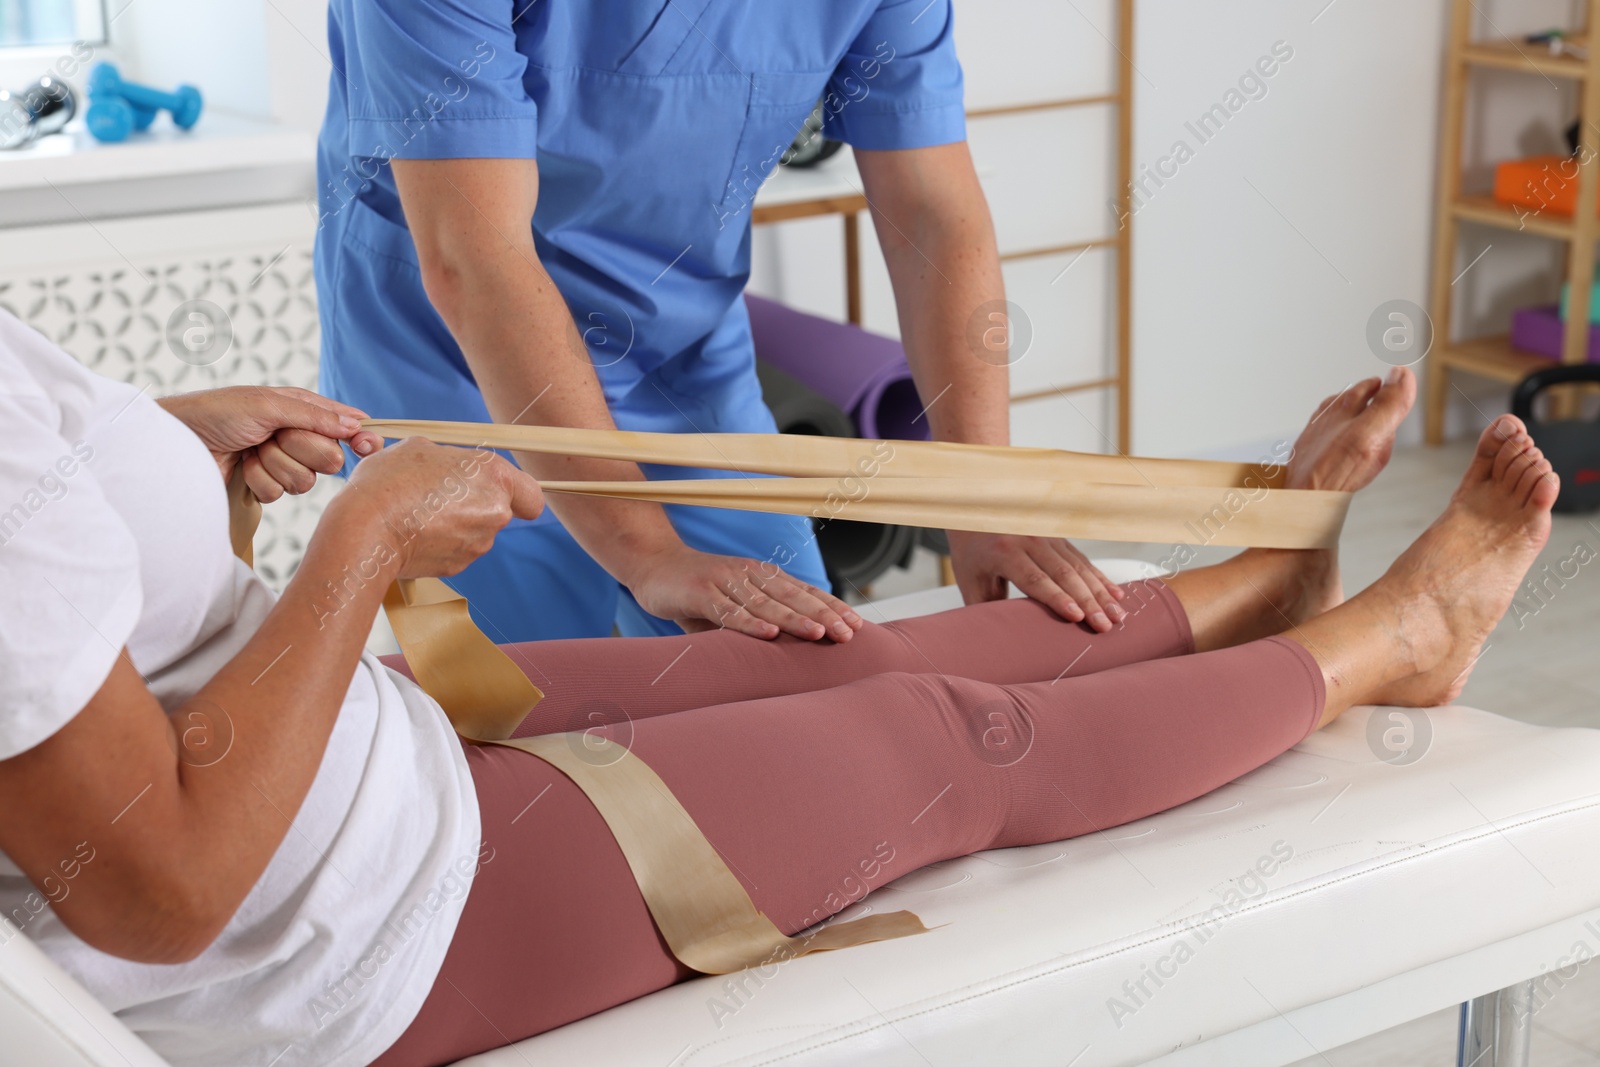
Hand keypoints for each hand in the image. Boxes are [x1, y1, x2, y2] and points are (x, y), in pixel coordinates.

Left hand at [158, 386, 386, 501]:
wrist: (177, 443)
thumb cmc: (217, 413)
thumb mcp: (268, 405)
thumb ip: (314, 417)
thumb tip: (356, 425)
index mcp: (303, 410)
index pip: (347, 425)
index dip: (361, 436)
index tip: (368, 446)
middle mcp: (297, 437)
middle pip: (331, 458)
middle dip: (302, 450)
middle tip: (275, 437)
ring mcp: (282, 463)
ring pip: (306, 481)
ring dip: (274, 466)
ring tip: (251, 452)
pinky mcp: (265, 485)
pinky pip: (280, 494)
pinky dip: (259, 481)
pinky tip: (242, 468)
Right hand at [341, 437, 544, 578]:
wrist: (365, 528)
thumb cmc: (390, 481)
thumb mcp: (420, 448)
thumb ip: (452, 458)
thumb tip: (453, 469)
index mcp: (494, 476)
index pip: (532, 495)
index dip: (520, 496)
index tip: (502, 492)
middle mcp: (495, 511)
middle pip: (498, 511)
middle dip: (474, 504)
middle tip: (439, 494)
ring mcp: (478, 542)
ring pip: (476, 531)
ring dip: (455, 523)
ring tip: (418, 511)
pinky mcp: (458, 566)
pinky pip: (456, 550)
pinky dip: (440, 543)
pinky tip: (415, 532)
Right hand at [623, 545, 864, 640]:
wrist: (651, 564)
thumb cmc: (696, 591)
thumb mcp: (731, 607)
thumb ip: (755, 624)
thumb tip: (784, 655)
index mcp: (761, 577)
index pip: (803, 591)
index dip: (830, 606)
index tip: (857, 625)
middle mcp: (749, 575)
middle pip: (792, 596)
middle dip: (823, 614)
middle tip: (849, 634)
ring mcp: (725, 581)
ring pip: (766, 603)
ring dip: (794, 619)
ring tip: (820, 634)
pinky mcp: (700, 592)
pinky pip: (728, 610)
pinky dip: (750, 623)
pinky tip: (770, 635)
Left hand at [945, 530, 1125, 631]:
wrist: (975, 515)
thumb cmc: (972, 555)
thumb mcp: (971, 583)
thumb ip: (987, 610)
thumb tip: (1005, 639)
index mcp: (1004, 552)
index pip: (1035, 579)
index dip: (1057, 599)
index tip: (1076, 617)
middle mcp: (1029, 539)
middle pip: (1064, 574)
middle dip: (1088, 602)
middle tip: (1105, 626)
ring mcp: (1047, 536)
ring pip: (1080, 567)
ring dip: (1101, 593)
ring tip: (1117, 616)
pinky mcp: (1059, 538)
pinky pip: (1084, 560)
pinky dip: (1101, 579)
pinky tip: (1116, 595)